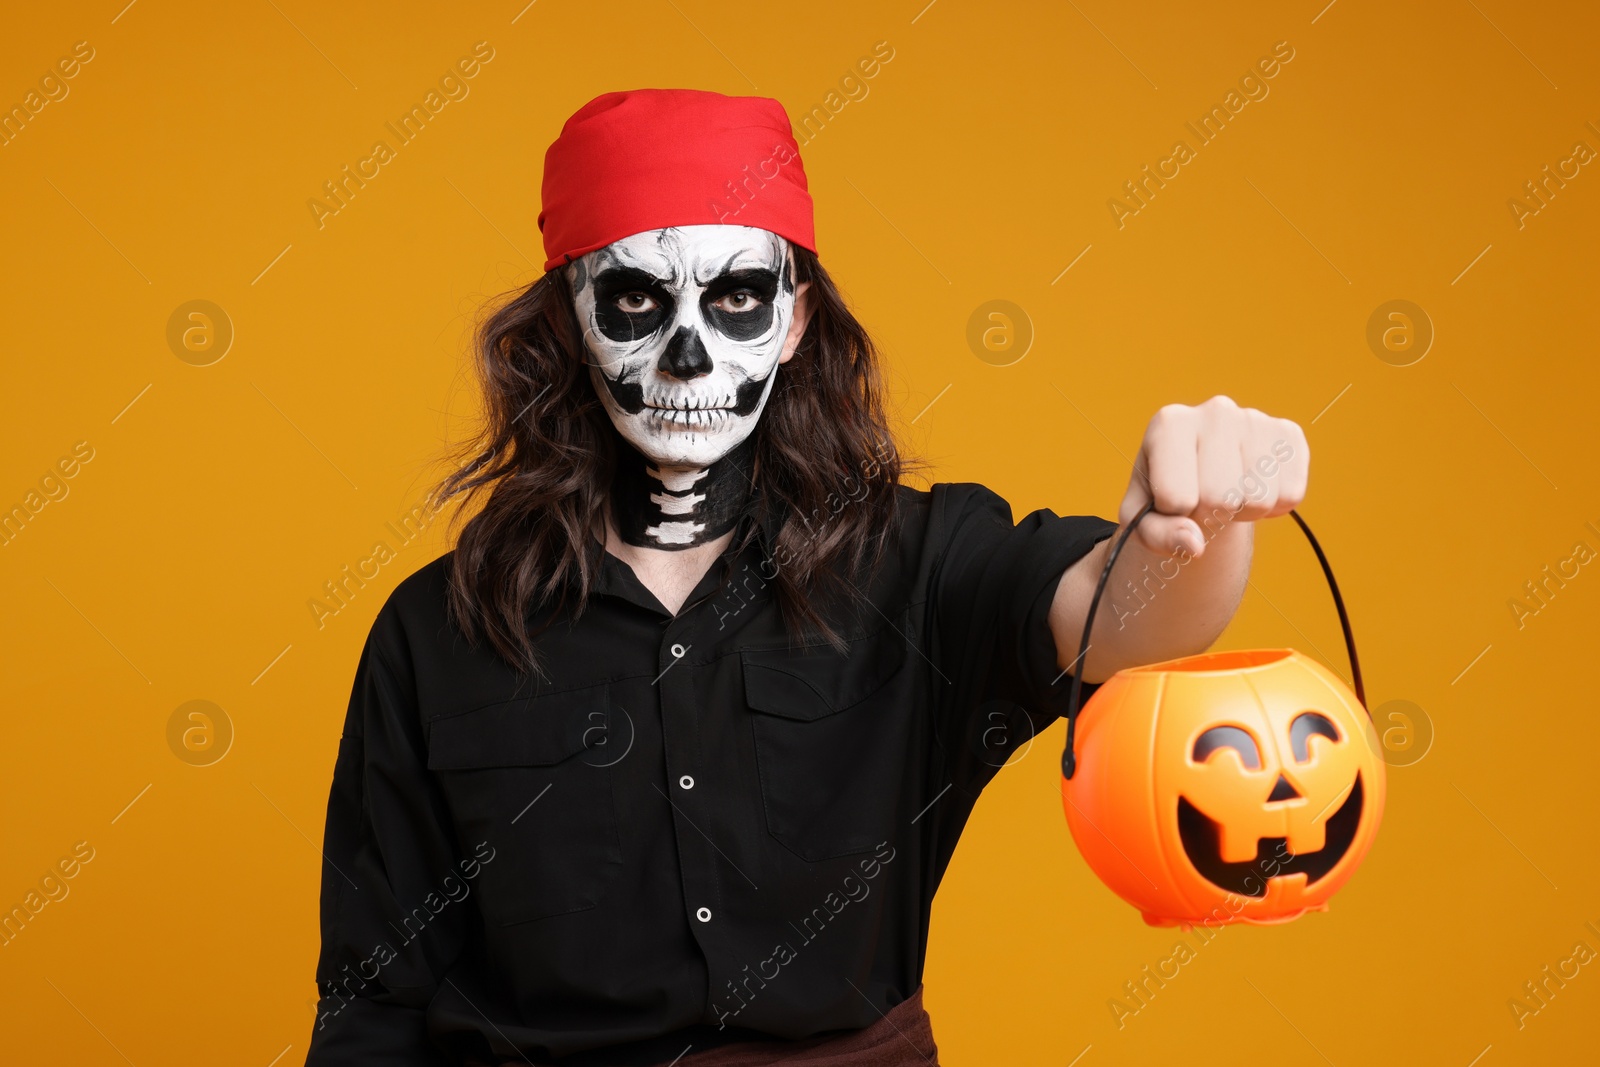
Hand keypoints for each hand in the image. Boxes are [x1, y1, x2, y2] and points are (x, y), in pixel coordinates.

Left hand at [1118, 396, 1308, 556]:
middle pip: (1220, 499)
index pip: (1176, 498)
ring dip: (1243, 513)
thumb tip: (1194, 545)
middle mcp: (1215, 411)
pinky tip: (1253, 488)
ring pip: (1259, 499)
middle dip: (1211, 516)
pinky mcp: (1288, 433)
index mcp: (1169, 424)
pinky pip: (1291, 493)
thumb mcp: (1144, 519)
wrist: (1203, 477)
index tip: (1173, 501)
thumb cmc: (1165, 497)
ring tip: (1229, 494)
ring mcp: (1256, 418)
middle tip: (1204, 502)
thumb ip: (1158, 536)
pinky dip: (1274, 507)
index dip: (1175, 516)